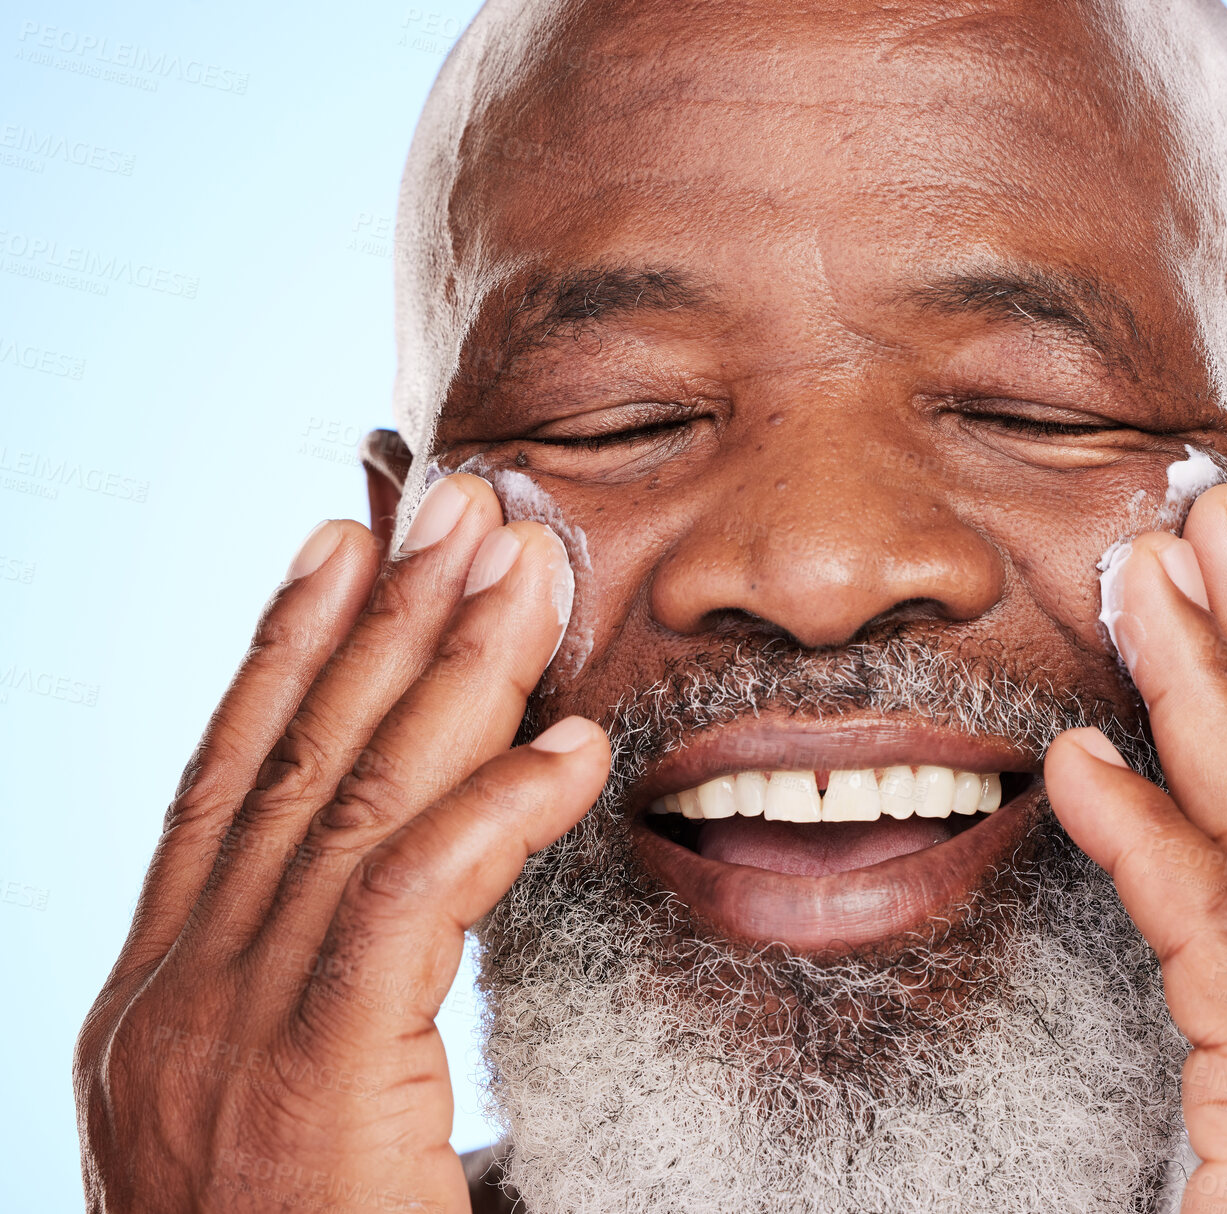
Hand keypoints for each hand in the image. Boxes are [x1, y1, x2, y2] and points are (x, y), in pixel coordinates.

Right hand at [74, 474, 608, 1213]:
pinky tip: (565, 748)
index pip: (228, 781)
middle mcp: (171, 998)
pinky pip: (409, 907)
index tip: (342, 542)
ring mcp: (220, 1039)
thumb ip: (341, 1004)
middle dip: (382, 620)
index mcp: (163, 998)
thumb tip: (426, 897)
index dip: (286, 649)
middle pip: (293, 763)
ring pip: (351, 806)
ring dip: (444, 674)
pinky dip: (489, 813)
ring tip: (516, 566)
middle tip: (457, 507)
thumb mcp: (292, 1116)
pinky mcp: (305, 1086)